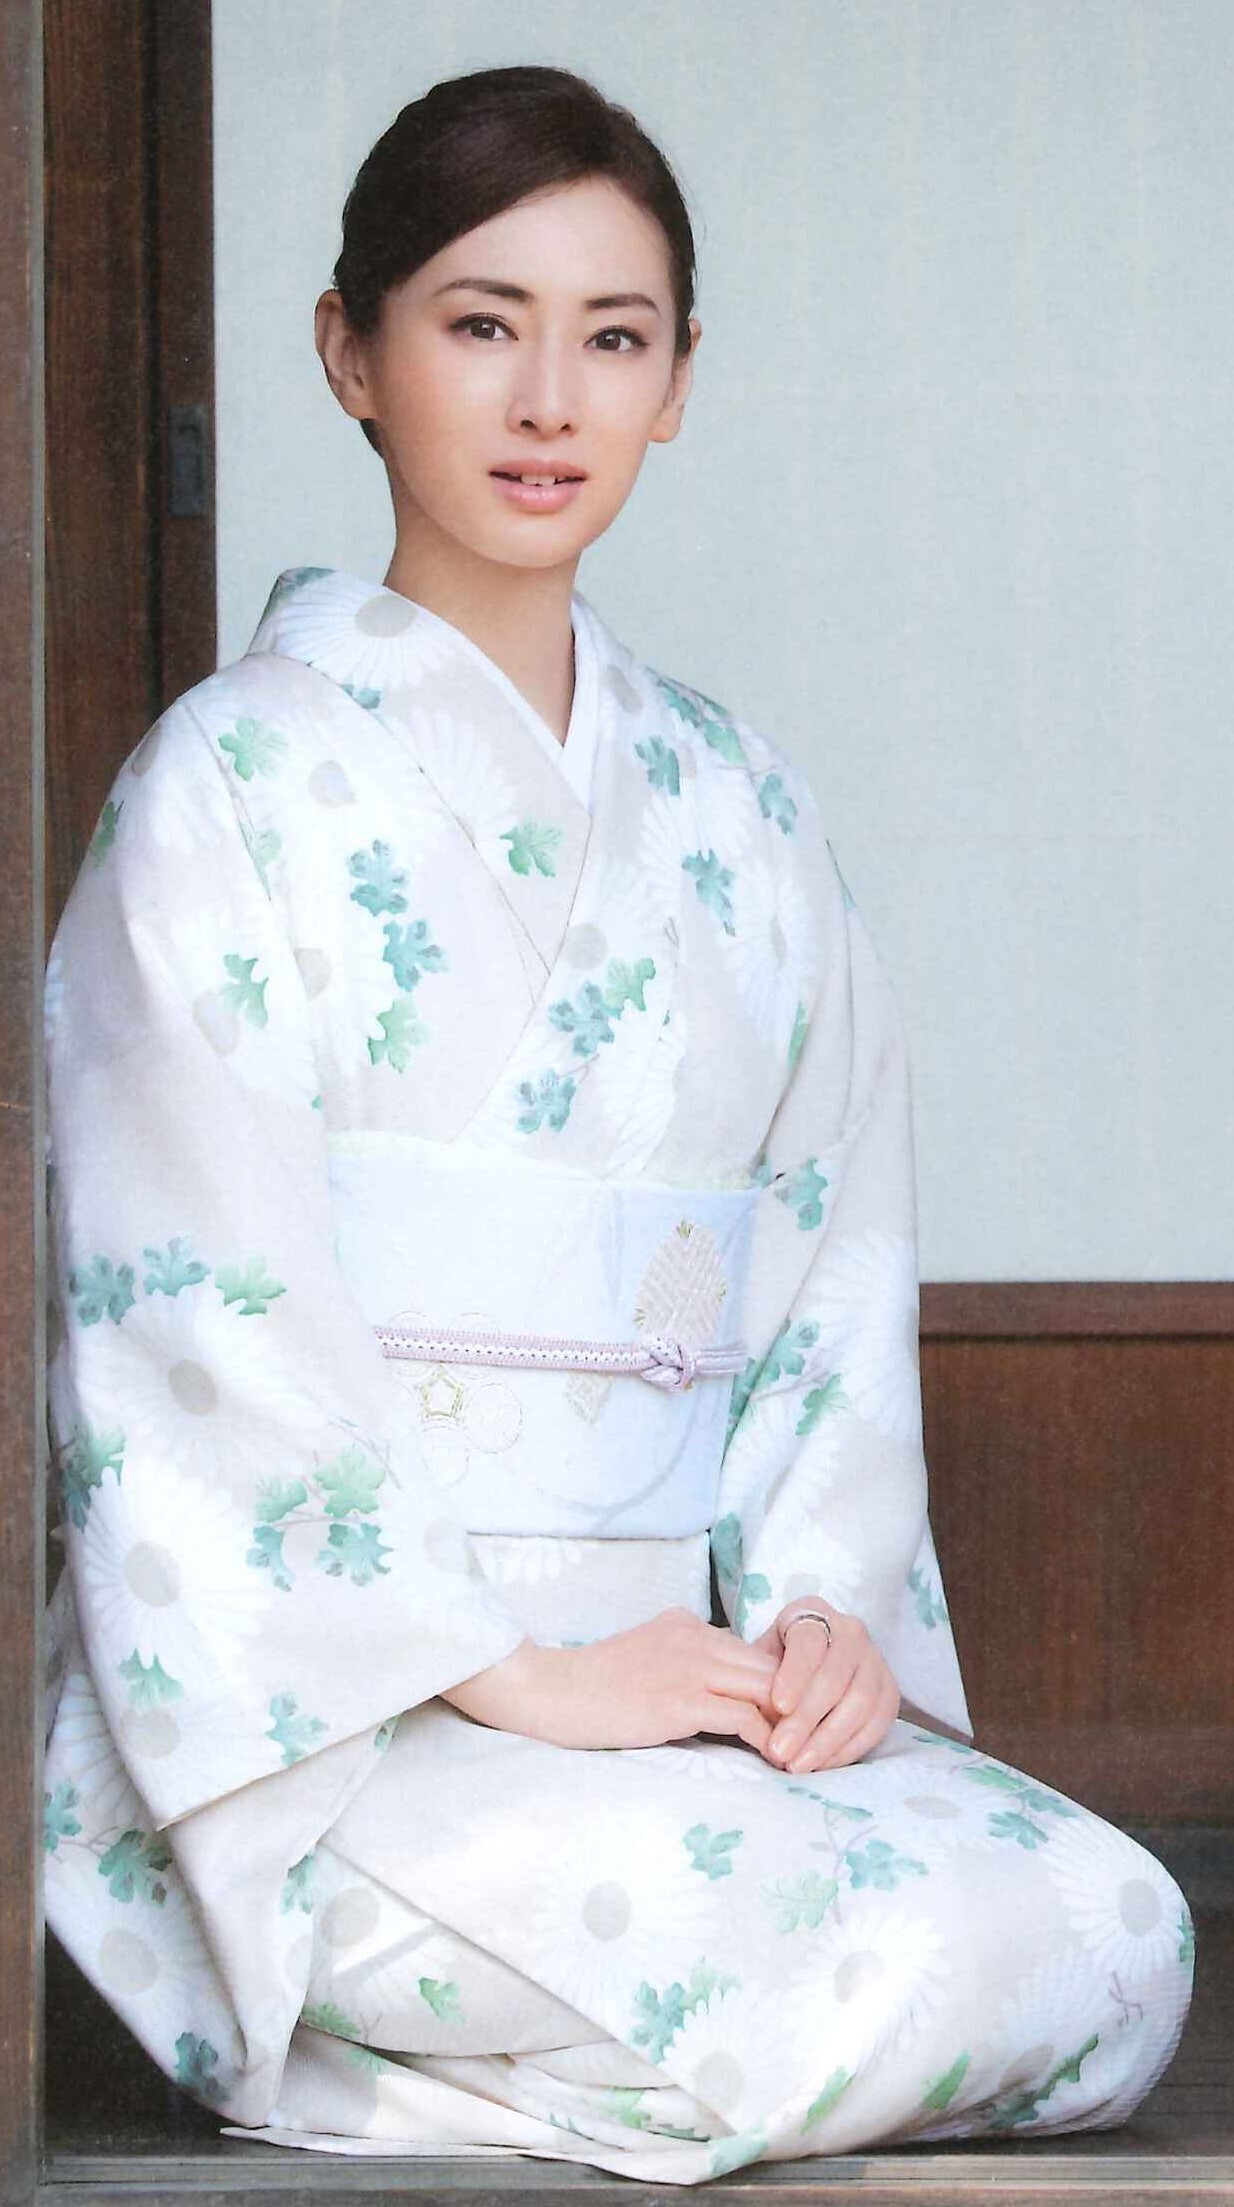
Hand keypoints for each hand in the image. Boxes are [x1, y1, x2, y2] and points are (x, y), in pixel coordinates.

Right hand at [440, 1607, 779, 1754]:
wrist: (550, 1691)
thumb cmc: (592, 1687)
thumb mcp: (647, 1659)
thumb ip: (685, 1666)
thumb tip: (723, 1699)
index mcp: (687, 1625)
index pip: (754, 1652)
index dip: (781, 1687)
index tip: (797, 1718)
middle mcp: (696, 1636)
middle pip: (771, 1667)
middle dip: (799, 1704)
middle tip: (816, 1740)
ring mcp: (690, 1666)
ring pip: (767, 1688)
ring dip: (792, 1724)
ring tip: (806, 1755)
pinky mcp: (680, 1699)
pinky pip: (744, 1716)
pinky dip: (769, 1740)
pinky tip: (778, 1761)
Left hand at [752, 1598, 899, 1773]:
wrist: (807, 1665)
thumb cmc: (776, 1661)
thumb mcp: (759, 1658)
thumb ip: (757, 1680)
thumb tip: (752, 1717)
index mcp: (813, 1613)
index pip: (808, 1643)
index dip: (795, 1674)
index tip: (778, 1706)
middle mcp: (850, 1631)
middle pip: (835, 1677)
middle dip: (806, 1719)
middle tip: (780, 1751)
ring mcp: (875, 1661)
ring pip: (860, 1703)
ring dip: (827, 1740)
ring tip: (798, 1764)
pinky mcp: (889, 1692)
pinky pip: (877, 1723)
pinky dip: (849, 1748)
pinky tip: (822, 1764)